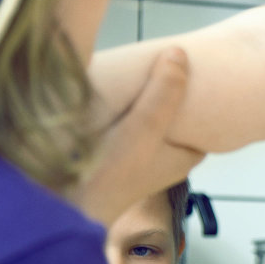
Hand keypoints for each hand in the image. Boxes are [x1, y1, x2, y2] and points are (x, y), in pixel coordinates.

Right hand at [73, 47, 202, 225]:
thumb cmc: (112, 173)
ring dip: (141, 103)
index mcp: (185, 156)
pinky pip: (123, 129)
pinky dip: (120, 113)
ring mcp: (137, 161)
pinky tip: (109, 93)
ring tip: (136, 71)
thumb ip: (164, 92)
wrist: (59, 211)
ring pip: (147, 123)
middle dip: (168, 96)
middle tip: (160, 63)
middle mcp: (165, 161)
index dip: (202, 97)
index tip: (195, 70)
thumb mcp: (145, 127)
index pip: (205, 122)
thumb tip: (179, 52)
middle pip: (174, 120)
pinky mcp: (110, 161)